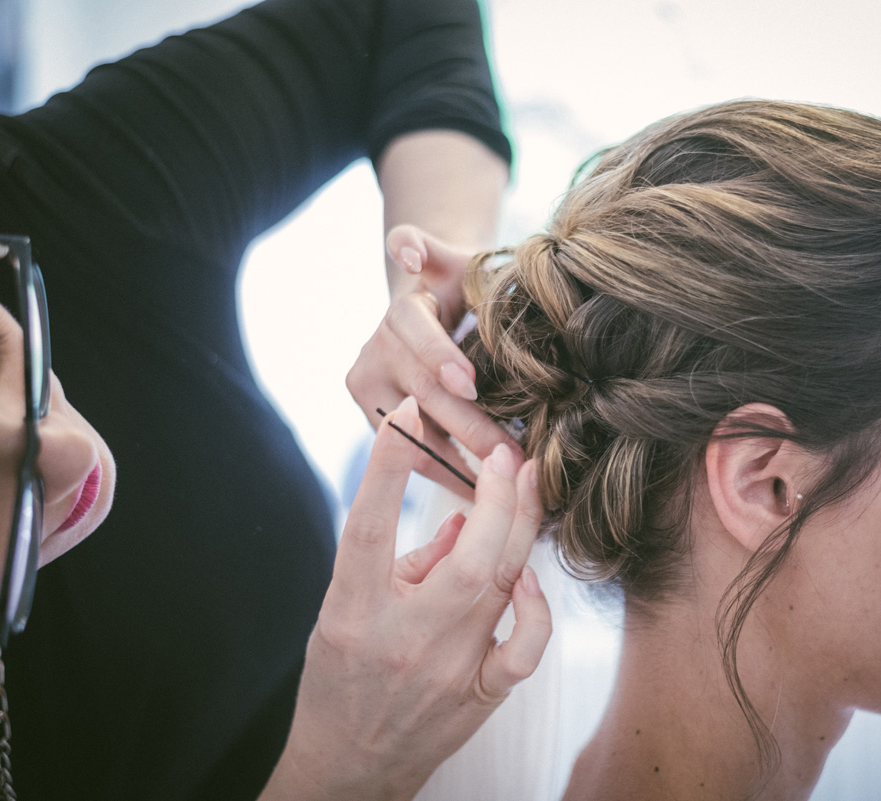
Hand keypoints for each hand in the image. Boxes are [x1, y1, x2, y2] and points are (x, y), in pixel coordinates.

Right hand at [258, 397, 549, 800]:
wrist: (349, 765)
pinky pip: (522, 648)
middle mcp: (403, 638)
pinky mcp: (478, 697)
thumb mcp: (347, 609)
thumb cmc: (343, 676)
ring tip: (529, 481)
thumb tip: (467, 515)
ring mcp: (446, 670)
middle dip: (497, 495)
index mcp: (353, 611)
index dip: (389, 465)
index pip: (371, 526)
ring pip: (501, 587)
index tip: (410, 411)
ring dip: (522, 528)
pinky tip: (528, 579)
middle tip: (508, 451)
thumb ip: (406, 558)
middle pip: (467, 558)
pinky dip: (534, 609)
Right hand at [348, 226, 518, 494]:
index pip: (414, 336)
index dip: (439, 358)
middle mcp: (374, 355)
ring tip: (502, 484)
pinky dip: (449, 475)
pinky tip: (483, 494)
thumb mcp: (454, 258)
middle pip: (422, 394)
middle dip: (468, 426)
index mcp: (399, 314)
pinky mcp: (378, 424)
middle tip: (508, 453)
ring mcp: (371, 394)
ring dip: (460, 461)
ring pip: (414, 435)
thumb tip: (406, 251)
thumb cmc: (463, 285)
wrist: (436, 308)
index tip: (470, 384)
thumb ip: (430, 247)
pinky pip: (413, 456)